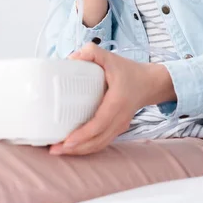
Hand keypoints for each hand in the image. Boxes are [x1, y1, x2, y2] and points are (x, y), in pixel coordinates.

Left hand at [49, 43, 175, 155]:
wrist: (149, 83)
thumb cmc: (129, 71)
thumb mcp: (111, 57)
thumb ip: (92, 52)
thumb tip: (71, 59)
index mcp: (117, 102)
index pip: (99, 124)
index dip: (83, 135)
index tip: (67, 140)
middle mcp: (119, 118)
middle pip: (97, 140)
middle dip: (75, 148)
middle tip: (54, 149)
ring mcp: (119, 126)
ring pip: (99, 145)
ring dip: (79, 151)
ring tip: (59, 150)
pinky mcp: (117, 129)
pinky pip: (102, 142)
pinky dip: (87, 148)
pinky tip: (73, 147)